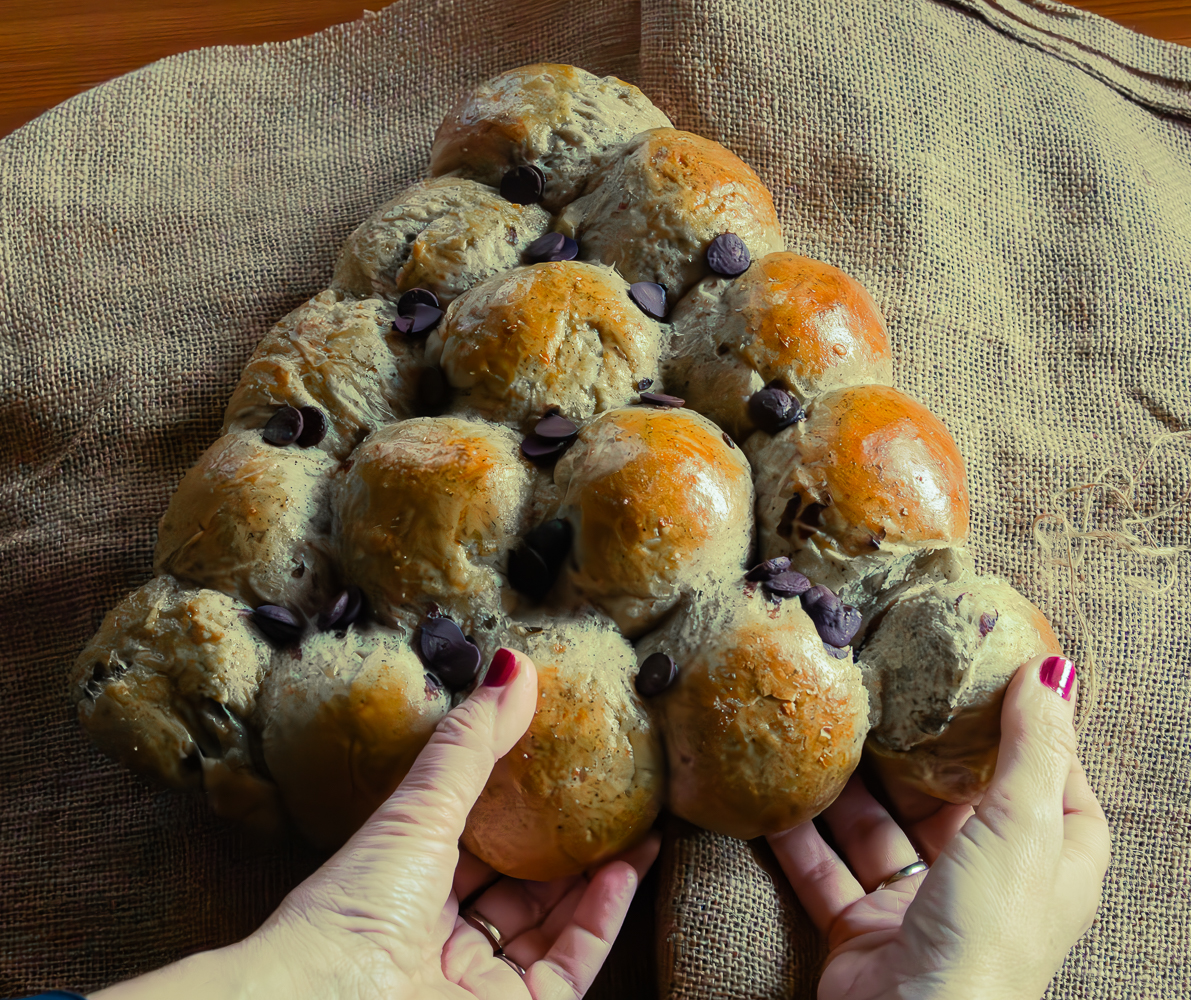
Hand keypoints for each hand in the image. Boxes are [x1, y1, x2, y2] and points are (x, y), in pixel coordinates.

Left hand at [93, 648, 659, 999]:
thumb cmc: (352, 911)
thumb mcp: (417, 813)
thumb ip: (472, 745)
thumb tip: (516, 663)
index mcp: (403, 888)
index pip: (470, 845)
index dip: (515, 805)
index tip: (558, 763)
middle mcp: (439, 940)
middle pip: (516, 888)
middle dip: (563, 845)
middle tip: (609, 797)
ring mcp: (476, 985)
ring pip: (551, 926)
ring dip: (596, 878)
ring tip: (637, 826)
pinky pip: (571, 965)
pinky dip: (602, 918)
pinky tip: (627, 869)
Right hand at [767, 656, 1110, 999]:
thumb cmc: (987, 936)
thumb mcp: (1024, 825)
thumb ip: (1033, 746)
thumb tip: (1051, 669)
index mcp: (1046, 864)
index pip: (1049, 786)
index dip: (1026, 735)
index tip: (988, 682)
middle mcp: (986, 884)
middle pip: (951, 801)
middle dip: (914, 752)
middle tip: (881, 692)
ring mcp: (920, 907)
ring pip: (878, 830)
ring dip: (846, 789)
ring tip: (819, 730)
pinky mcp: (862, 928)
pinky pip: (825, 869)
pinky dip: (798, 836)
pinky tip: (776, 795)